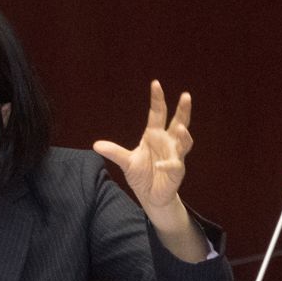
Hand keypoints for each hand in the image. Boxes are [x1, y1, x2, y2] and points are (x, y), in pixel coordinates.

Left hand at [94, 81, 208, 261]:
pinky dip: (168, 165)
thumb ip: (114, 152)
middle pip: (179, 122)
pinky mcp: (176, 171)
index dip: (157, 99)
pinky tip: (160, 165)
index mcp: (155, 135)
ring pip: (184, 142)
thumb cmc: (141, 175)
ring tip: (180, 128)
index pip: (158, 113)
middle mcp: (168, 142)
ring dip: (183, 135)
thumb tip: (95, 144)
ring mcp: (174, 156)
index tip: (156, 83)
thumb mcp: (125, 162)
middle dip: (183, 110)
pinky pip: (174, 166)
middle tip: (186, 96)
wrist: (150, 196)